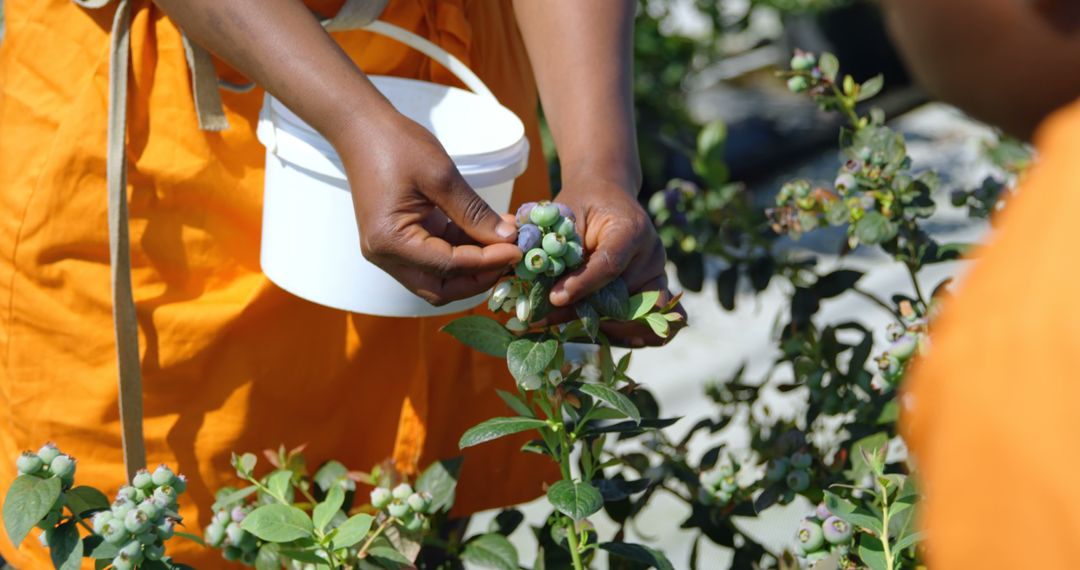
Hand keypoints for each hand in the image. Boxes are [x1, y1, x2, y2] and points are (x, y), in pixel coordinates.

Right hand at [334, 111, 521, 305]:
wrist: (362, 130)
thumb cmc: (397, 145)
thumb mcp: (441, 176)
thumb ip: (474, 212)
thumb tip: (508, 239)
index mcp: (390, 241)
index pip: (448, 266)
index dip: (488, 262)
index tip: (518, 250)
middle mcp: (386, 256)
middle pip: (441, 288)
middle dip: (479, 277)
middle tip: (511, 256)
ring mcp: (390, 252)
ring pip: (439, 278)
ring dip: (473, 267)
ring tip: (504, 244)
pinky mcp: (400, 243)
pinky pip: (435, 260)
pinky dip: (462, 252)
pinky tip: (488, 235)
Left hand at [548, 174, 683, 345]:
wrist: (607, 194)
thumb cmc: (583, 204)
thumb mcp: (566, 216)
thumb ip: (560, 251)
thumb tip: (541, 293)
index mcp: (632, 229)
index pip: (610, 265)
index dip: (582, 285)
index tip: (554, 299)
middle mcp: (652, 254)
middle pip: (625, 298)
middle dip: (590, 316)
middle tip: (553, 323)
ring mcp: (658, 274)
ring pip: (643, 317)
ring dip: (609, 329)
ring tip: (572, 330)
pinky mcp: (656, 289)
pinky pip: (654, 322)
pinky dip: (630, 331)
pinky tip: (601, 332)